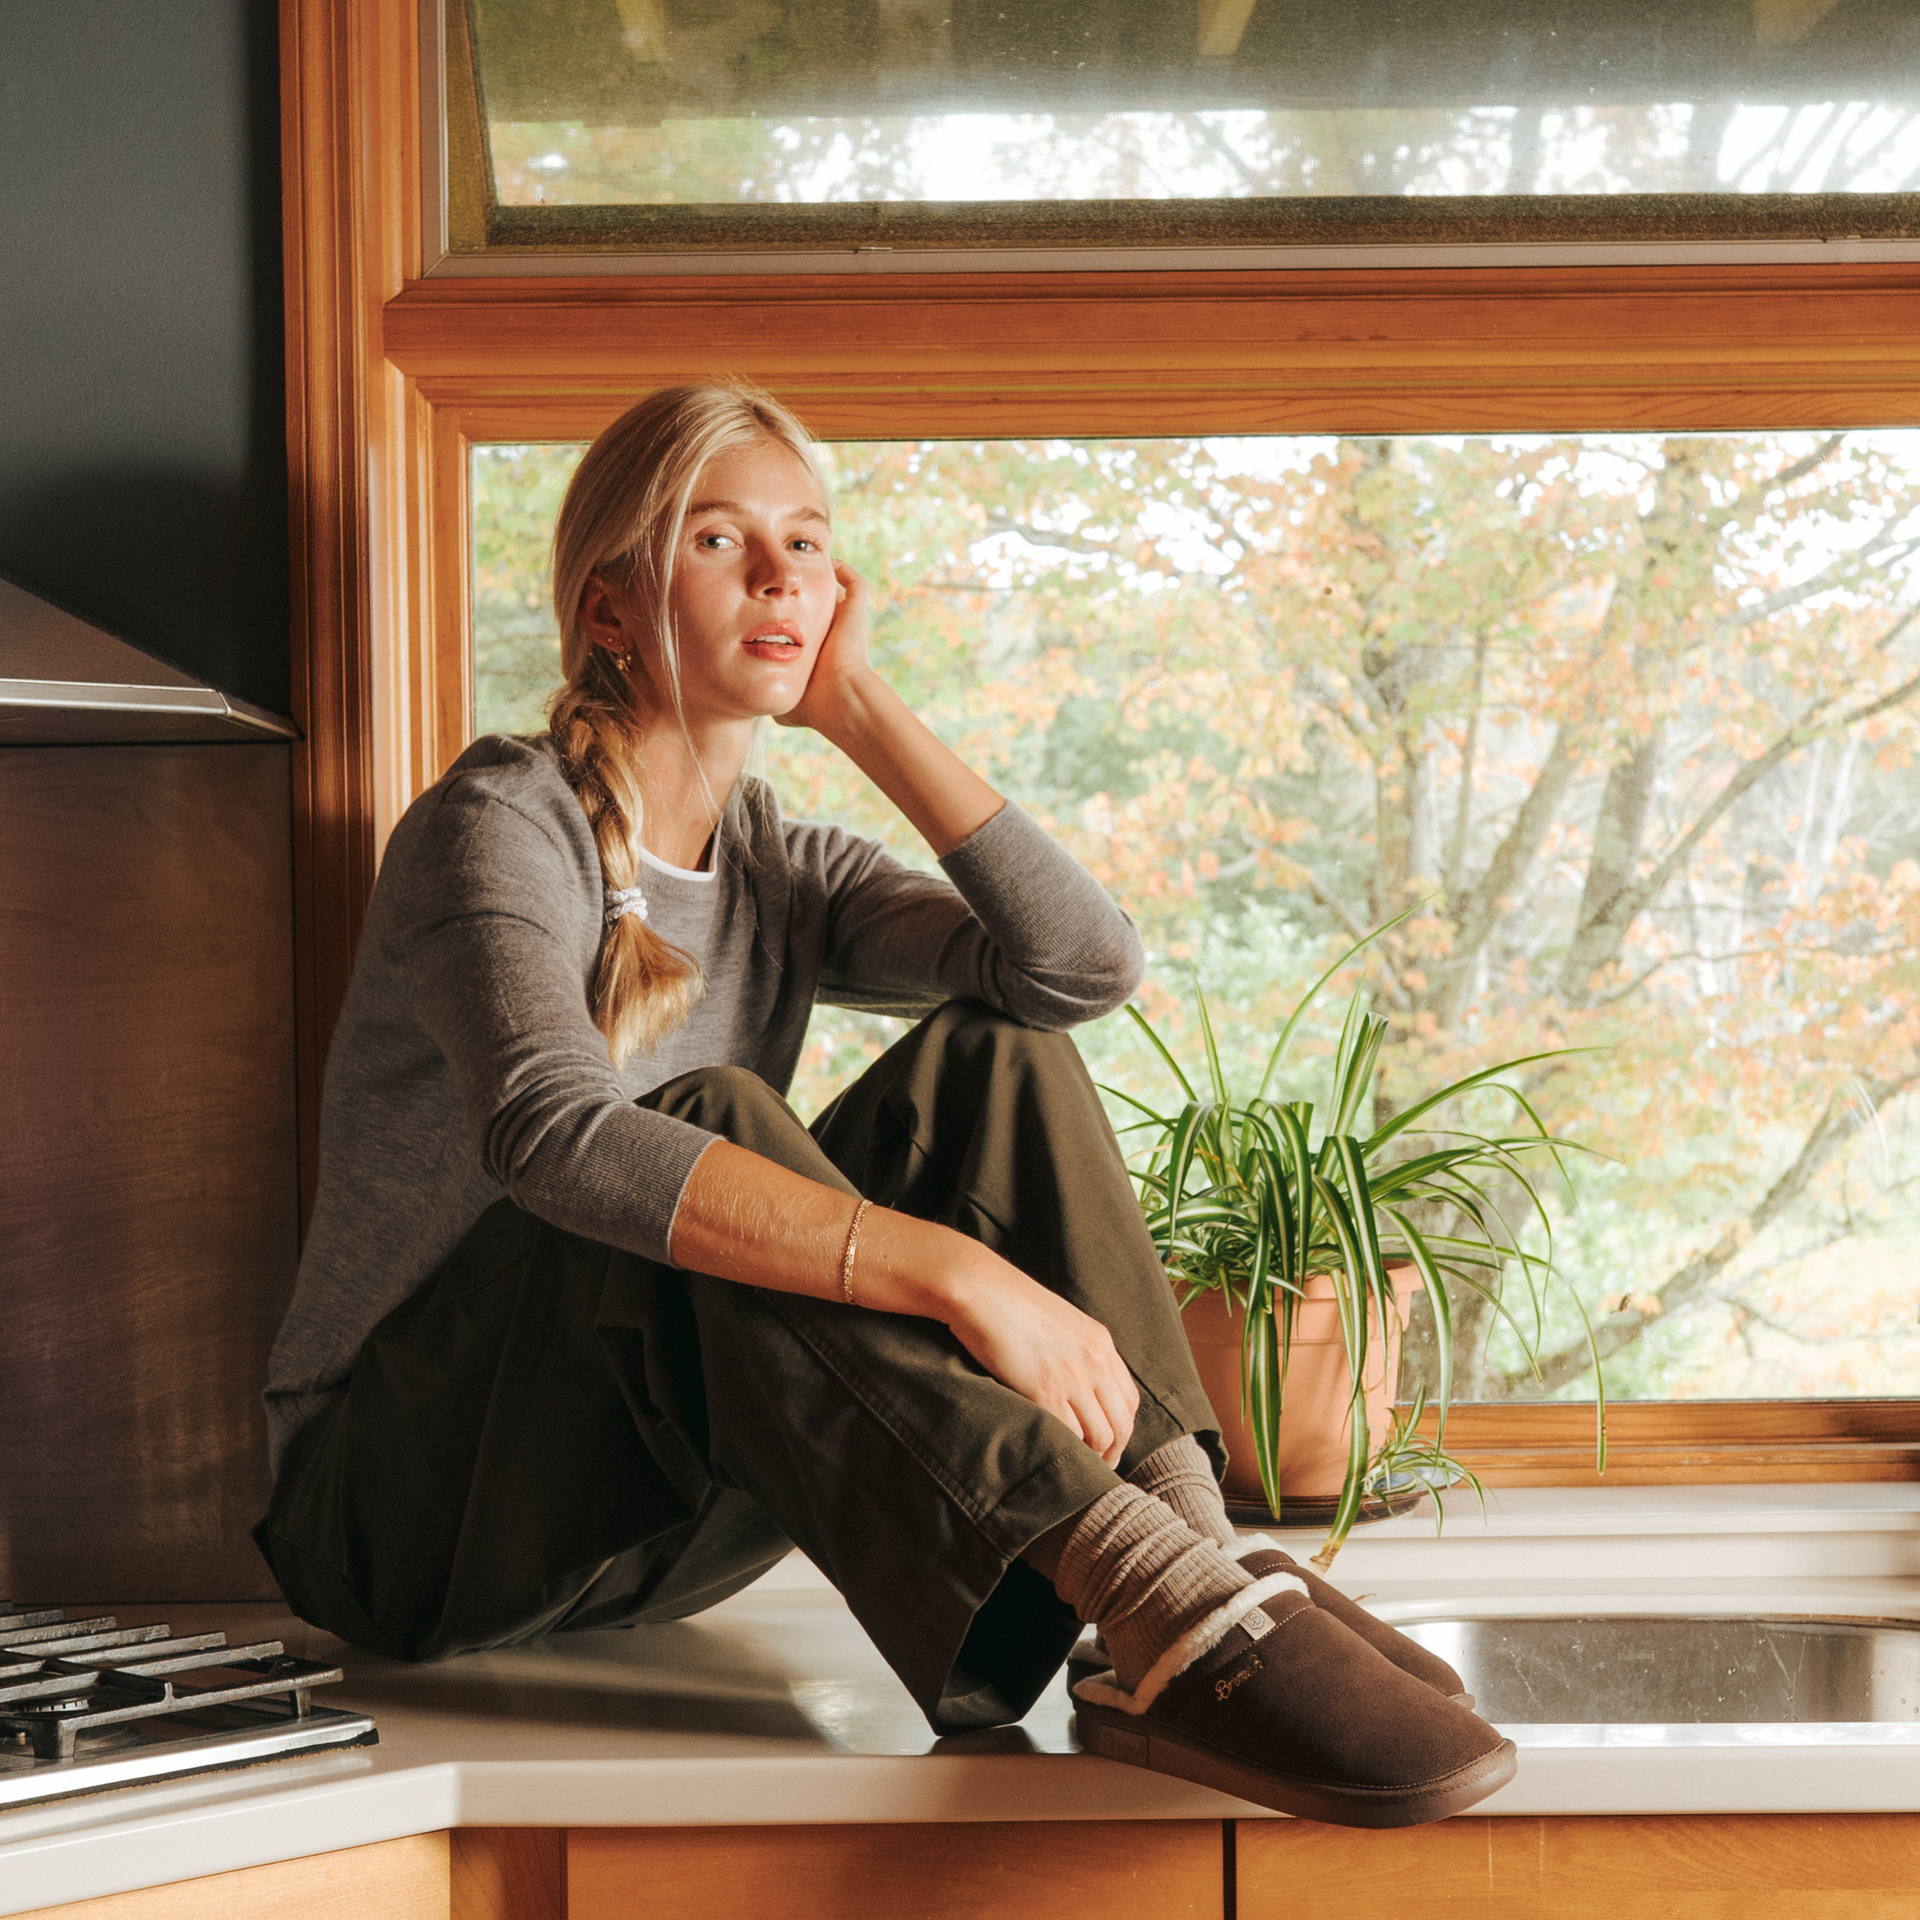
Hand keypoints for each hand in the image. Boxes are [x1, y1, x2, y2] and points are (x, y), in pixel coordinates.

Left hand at [776, 561, 872, 734]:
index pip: (803, 627)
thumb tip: (757, 693)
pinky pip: (854, 583)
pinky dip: (841, 568)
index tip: (764, 606)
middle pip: (816, 605)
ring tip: (797, 560)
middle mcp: (832, 634)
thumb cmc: (810, 705)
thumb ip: (769, 692)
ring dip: (819, 576)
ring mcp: (846, 622)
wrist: (838, 700)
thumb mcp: (783, 703)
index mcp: (816, 652)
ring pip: (835, 591)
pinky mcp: (856, 612)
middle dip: (800, 593)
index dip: (787, 616)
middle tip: (777, 579)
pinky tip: (824, 559)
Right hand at [943, 1264, 1140, 1467]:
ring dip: (1092, 1456)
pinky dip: (1067, 1449)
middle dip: (1113, 1451)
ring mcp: (1072, 1377)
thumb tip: (1079, 1383)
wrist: (982, 1290)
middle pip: (1121, 1422)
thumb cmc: (1010, 1304)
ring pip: (1100, 1435)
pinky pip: (1069, 1434)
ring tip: (1077, 1465)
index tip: (1110, 1443)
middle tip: (1099, 1467)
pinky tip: (1057, 1452)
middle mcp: (1094, 1361)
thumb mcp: (1060, 1322)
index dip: (1123, 1427)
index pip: (1130, 1399)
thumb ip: (1077, 1350)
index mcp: (1101, 1342)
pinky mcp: (1045, 1390)